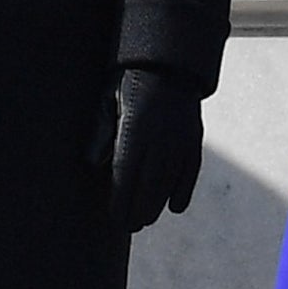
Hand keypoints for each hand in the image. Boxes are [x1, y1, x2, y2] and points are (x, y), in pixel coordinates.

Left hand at [93, 67, 203, 231]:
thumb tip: (92, 164)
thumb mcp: (109, 98)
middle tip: (129, 226)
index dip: (121, 200)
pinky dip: (183, 191)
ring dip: (157, 205)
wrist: (171, 62)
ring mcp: (180, 140)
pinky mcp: (195, 139)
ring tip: (146, 220)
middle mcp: (160, 138)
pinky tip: (175, 207)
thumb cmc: (130, 80)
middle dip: (138, 209)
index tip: (115, 217)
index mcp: (135, 128)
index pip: (125, 175)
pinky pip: (190, 172)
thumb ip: (100, 130)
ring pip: (169, 182)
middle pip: (148, 185)